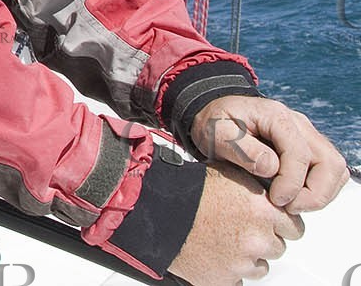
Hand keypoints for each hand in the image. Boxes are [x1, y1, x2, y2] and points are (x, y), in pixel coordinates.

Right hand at [168, 162, 303, 285]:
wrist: (156, 210)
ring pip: (260, 266)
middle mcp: (257, 238)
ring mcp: (242, 262)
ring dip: (247, 257)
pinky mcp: (226, 280)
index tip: (268, 223)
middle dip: (262, 240)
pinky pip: (238, 280)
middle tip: (239, 229)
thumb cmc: (188, 190)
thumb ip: (259, 190)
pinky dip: (229, 271)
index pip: (294, 228)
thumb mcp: (229, 175)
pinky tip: (215, 255)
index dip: (280, 224)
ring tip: (223, 241)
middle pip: (278, 247)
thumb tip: (276, 195)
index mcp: (263, 210)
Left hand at [190, 95, 349, 212]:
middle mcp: (298, 124)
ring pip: (334, 168)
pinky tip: (296, 197)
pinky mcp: (308, 148)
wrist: (215, 114)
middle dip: (315, 193)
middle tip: (289, 207)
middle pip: (329, 161)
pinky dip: (320, 189)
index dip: (291, 183)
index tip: (276, 200)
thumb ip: (240, 149)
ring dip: (320, 193)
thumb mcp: (215, 133)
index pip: (299, 153)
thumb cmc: (215, 122)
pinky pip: (328, 172)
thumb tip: (271, 168)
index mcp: (276, 116)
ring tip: (292, 205)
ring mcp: (307, 136)